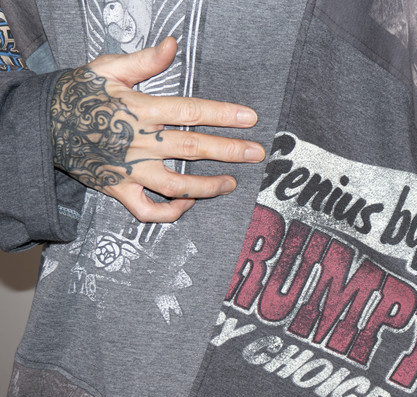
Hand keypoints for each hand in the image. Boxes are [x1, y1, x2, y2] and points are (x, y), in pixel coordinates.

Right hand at [50, 37, 264, 222]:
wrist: (40, 124)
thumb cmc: (77, 94)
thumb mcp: (108, 68)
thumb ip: (144, 60)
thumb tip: (173, 45)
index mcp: (141, 109)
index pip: (190, 111)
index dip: (223, 115)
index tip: (249, 119)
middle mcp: (139, 141)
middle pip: (192, 147)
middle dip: (229, 151)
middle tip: (256, 153)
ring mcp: (129, 169)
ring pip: (176, 184)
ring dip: (207, 187)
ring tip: (231, 183)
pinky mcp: (118, 189)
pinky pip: (147, 210)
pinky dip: (169, 212)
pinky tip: (186, 205)